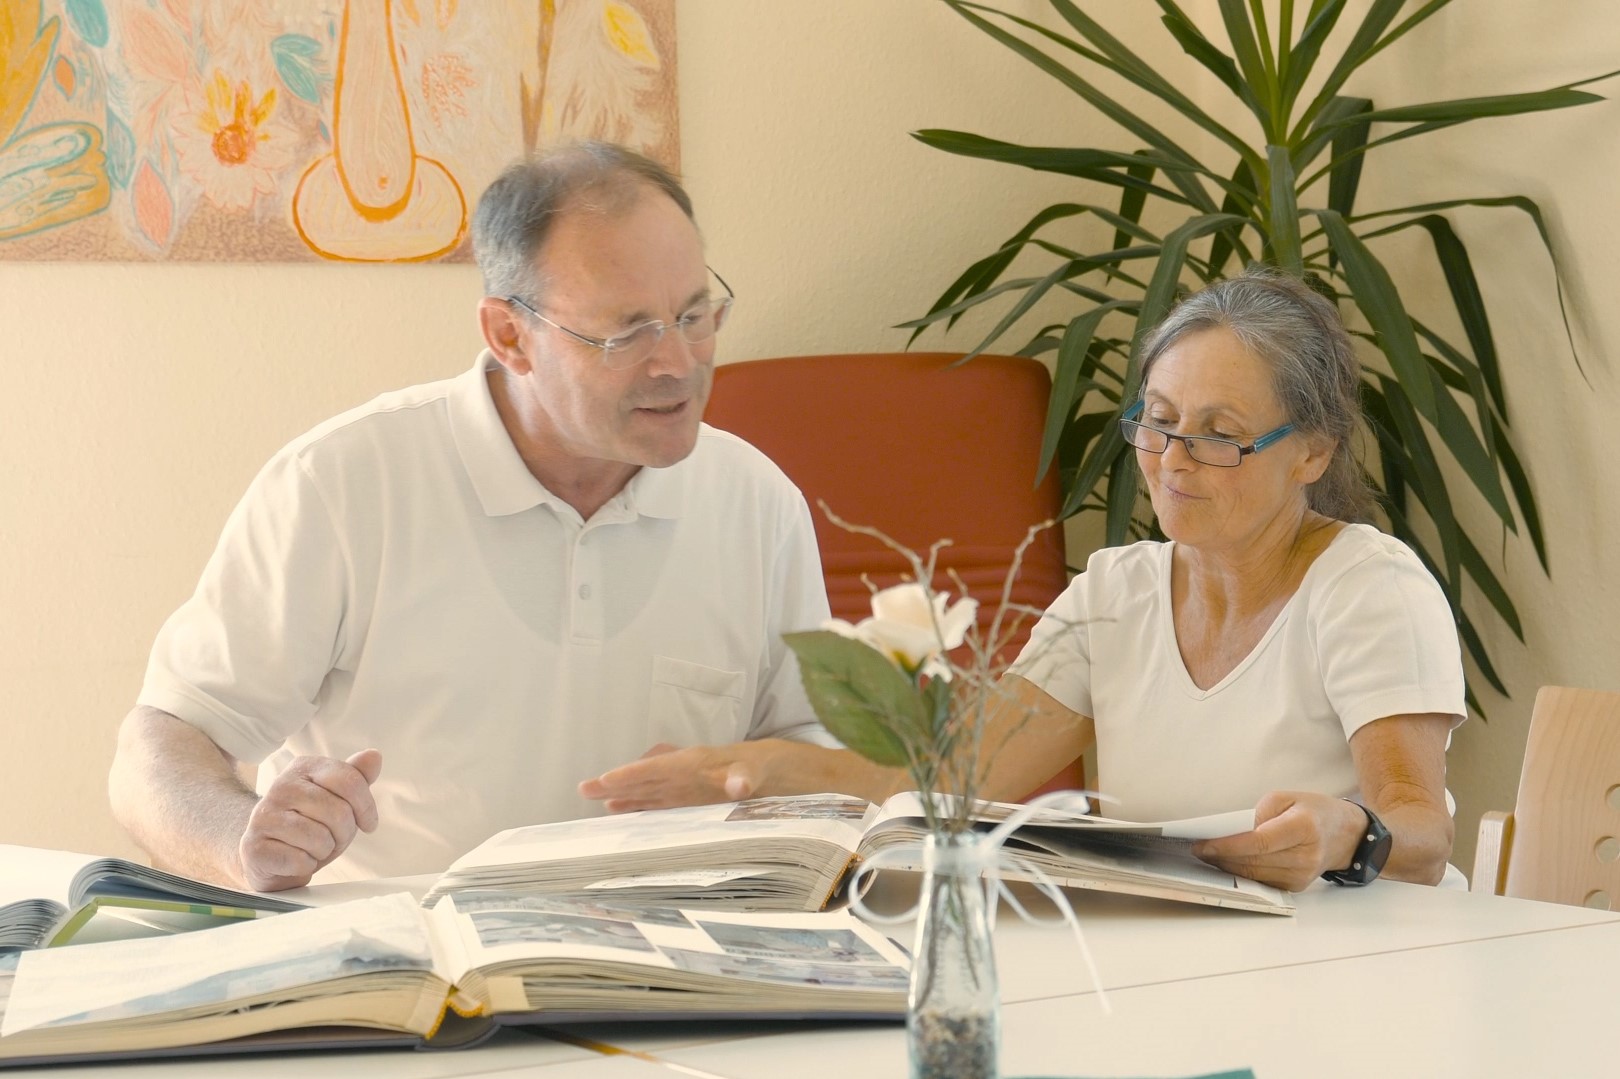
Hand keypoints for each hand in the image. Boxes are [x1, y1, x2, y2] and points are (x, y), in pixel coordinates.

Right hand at [237, 749, 382, 890]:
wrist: (268, 854)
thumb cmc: (310, 824)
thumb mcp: (337, 799)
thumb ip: (356, 777)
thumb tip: (374, 755)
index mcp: (304, 767)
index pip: (350, 781)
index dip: (366, 807)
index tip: (369, 824)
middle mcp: (281, 786)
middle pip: (339, 812)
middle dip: (344, 834)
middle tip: (332, 838)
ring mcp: (264, 815)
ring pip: (320, 838)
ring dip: (324, 851)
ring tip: (312, 848)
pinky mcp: (253, 846)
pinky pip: (300, 860)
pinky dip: (305, 865)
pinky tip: (295, 859)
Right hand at [578, 743, 760, 812]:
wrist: (765, 769)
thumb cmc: (757, 768)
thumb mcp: (755, 771)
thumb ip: (744, 777)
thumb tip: (739, 785)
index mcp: (694, 761)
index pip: (658, 766)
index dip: (633, 774)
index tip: (607, 779)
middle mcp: (681, 771)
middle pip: (643, 775)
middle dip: (615, 781)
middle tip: (584, 788)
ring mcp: (680, 784)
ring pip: (644, 787)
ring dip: (620, 792)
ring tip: (591, 798)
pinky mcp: (682, 796)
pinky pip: (654, 799)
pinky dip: (636, 803)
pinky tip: (618, 811)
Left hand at [1191, 790, 1364, 891]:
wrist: (1345, 835)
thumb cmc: (1313, 811)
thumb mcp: (1287, 797)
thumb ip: (1259, 813)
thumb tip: (1233, 833)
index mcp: (1303, 828)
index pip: (1259, 842)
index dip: (1227, 846)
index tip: (1203, 844)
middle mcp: (1304, 856)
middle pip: (1253, 861)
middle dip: (1220, 857)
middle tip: (1196, 849)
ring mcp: (1301, 875)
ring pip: (1254, 875)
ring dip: (1226, 867)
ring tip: (1206, 856)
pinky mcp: (1296, 886)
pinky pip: (1261, 881)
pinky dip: (1241, 873)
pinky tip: (1226, 864)